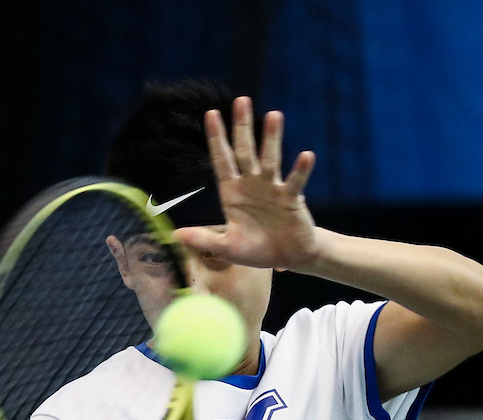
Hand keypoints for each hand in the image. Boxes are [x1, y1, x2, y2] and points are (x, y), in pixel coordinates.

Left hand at [174, 97, 319, 271]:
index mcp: (232, 192)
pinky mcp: (291, 198)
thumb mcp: (227, 248)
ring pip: (270, 159)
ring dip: (272, 139)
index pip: (222, 160)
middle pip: (245, 151)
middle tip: (241, 100)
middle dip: (242, 127)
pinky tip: (305, 155)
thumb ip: (204, 240)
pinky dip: (300, 170)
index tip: (211, 113)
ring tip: (274, 115)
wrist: (287, 257)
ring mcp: (272, 188)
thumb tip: (176, 236)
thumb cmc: (256, 249)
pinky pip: (295, 182)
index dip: (216, 138)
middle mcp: (252, 184)